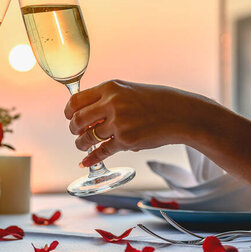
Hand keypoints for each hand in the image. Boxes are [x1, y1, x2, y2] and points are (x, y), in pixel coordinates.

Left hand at [64, 80, 204, 166]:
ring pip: (87, 138)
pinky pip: (101, 152)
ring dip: (81, 144)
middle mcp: (112, 104)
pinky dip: (91, 159)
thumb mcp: (128, 90)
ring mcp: (119, 123)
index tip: (70, 117)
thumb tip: (84, 110)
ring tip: (83, 145)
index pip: (76, 100)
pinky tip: (85, 162)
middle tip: (76, 133)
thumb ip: (107, 97)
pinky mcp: (126, 141)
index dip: (69, 112)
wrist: (181, 114)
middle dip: (73, 129)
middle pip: (78, 120)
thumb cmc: (156, 101)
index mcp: (110, 88)